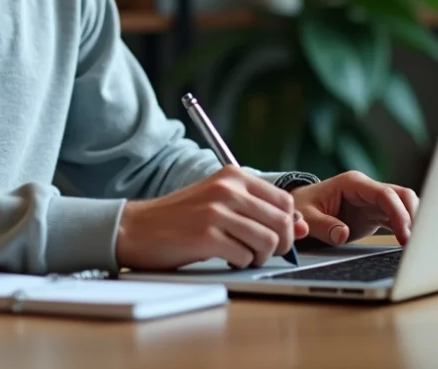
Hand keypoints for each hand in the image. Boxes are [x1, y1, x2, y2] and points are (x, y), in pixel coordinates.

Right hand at [115, 165, 309, 270]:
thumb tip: (301, 226)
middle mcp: (227, 189)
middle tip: (261, 252)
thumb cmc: (180, 218)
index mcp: (233, 176)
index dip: (288, 224)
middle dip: (279, 244)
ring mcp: (216, 211)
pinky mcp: (206, 236)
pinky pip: (244, 256)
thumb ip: (258, 211)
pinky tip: (224, 257)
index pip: (284, 200)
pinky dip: (239, 263)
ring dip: (259, 256)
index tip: (276, 237)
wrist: (136, 228)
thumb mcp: (220, 204)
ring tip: (241, 255)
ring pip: (267, 242)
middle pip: (281, 222)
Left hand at [291, 171, 419, 246]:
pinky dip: (405, 229)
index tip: (406, 234)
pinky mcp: (374, 214)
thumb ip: (324, 226)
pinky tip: (409, 244)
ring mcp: (372, 201)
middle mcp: (366, 190)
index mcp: (353, 184)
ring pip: (403, 205)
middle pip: (401, 195)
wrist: (299, 207)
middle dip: (412, 215)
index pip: (384, 194)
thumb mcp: (307, 216)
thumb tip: (342, 235)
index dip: (399, 213)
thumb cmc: (302, 207)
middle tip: (416, 241)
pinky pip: (396, 218)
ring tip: (416, 244)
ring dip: (412, 222)